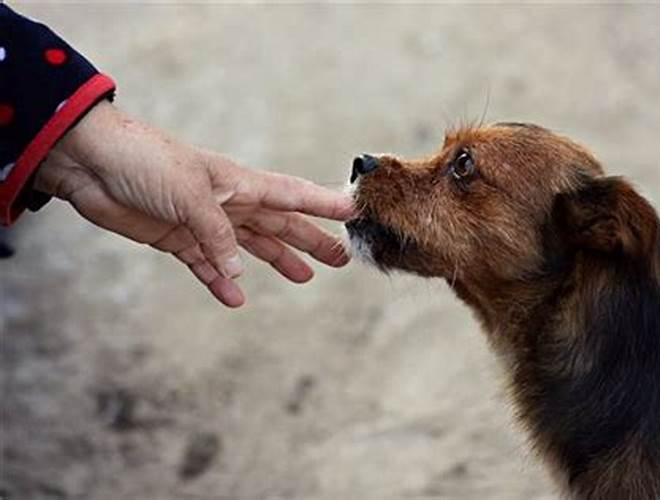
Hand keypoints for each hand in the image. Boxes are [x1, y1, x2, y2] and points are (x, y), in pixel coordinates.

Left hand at [34, 101, 353, 307]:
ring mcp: (203, 222)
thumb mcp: (190, 196)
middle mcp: (228, 202)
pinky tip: (235, 297)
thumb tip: (239, 272)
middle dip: (311, 241)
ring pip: (250, 246)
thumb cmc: (145, 161)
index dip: (324, 204)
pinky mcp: (175, 238)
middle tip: (340, 257)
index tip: (354, 210)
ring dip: (277, 261)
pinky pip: (207, 265)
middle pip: (280, 225)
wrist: (90, 162)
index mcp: (239, 183)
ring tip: (304, 277)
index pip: (293, 195)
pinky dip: (221, 281)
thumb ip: (218, 235)